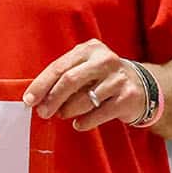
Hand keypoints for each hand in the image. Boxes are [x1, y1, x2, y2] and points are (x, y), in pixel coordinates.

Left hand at [21, 39, 146, 131]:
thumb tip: (36, 97)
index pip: (59, 67)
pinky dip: (85, 122)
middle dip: (52, 99)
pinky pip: (99, 114)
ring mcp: (118, 78)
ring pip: (84, 99)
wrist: (143, 87)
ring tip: (64, 114)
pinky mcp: (128, 97)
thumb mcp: (85, 69)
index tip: (29, 100)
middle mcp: (105, 60)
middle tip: (43, 113)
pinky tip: (79, 123)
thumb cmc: (103, 78)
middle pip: (70, 80)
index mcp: (89, 49)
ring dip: (69, 111)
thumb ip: (63, 77)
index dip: (41, 85)